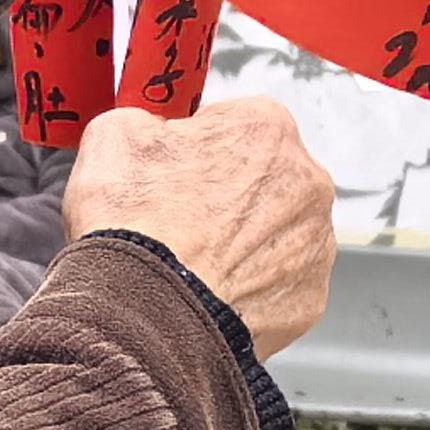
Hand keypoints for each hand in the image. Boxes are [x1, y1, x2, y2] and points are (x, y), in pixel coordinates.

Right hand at [66, 100, 336, 357]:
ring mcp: (315, 243)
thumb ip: (145, 119)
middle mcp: (307, 180)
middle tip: (178, 220)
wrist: (145, 310)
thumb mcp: (114, 135)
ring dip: (240, 244)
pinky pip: (278, 286)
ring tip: (190, 262)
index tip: (175, 169)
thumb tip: (147, 131)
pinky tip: (209, 292)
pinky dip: (249, 289)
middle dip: (226, 197)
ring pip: (275, 235)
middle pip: (263, 180)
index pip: (235, 124)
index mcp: (267, 126)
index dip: (197, 147)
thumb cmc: (135, 223)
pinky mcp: (309, 298)